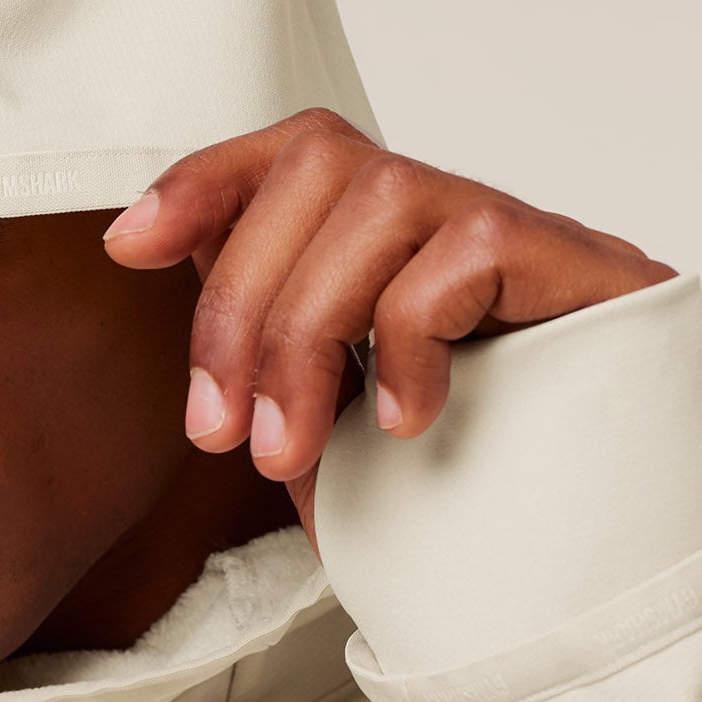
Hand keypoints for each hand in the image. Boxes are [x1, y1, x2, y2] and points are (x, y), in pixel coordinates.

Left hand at [101, 108, 677, 559]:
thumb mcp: (317, 413)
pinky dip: (409, 341)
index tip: (127, 246)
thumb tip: (161, 253)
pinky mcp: (568, 259)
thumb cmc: (440, 476)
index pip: (287, 152)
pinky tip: (405, 422)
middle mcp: (437, 210)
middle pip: (314, 167)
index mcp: (372, 234)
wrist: (574, 548)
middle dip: (241, 303)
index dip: (202, 180)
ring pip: (379, 201)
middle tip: (220, 434)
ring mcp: (505, 226)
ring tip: (291, 449)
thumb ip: (256, 336)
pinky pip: (465, 253)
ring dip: (307, 334)